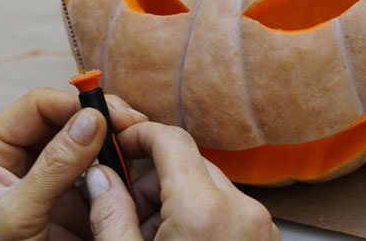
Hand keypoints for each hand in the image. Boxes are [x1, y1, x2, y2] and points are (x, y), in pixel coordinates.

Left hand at [0, 87, 146, 240]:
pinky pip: (99, 177)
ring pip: (88, 147)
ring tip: (139, 143)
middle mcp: (23, 160)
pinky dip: (119, 172)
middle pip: (68, 121)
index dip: (74, 103)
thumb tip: (90, 121)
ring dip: (114, 143)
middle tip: (133, 122)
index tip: (108, 113)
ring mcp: (50, 181)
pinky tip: (134, 171)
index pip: (38, 108)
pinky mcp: (72, 203)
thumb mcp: (15, 215)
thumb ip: (53, 167)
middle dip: (102, 119)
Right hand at [86, 122, 279, 240]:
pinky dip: (201, 219)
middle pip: (190, 165)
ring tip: (155, 239)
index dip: (141, 134)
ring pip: (208, 187)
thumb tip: (101, 179)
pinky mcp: (264, 237)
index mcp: (204, 212)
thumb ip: (110, 216)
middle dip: (154, 181)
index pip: (173, 140)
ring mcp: (259, 225)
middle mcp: (241, 211)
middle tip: (128, 211)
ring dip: (177, 202)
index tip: (122, 141)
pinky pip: (227, 210)